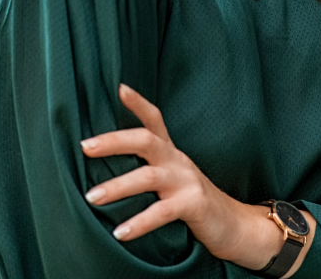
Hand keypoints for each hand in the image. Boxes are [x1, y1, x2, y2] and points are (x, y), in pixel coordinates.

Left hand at [81, 84, 297, 270]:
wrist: (235, 226)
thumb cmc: (193, 201)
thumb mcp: (171, 178)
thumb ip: (147, 167)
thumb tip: (104, 165)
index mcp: (170, 152)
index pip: (154, 119)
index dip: (138, 103)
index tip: (119, 88)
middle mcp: (178, 160)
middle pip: (145, 140)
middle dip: (113, 141)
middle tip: (85, 147)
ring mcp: (187, 181)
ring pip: (148, 177)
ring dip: (117, 186)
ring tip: (91, 197)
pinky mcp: (194, 205)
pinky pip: (162, 212)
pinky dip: (139, 223)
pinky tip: (119, 233)